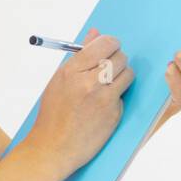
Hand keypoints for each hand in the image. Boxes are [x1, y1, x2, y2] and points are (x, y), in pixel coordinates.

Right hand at [30, 27, 133, 178]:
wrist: (52, 148)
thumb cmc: (54, 114)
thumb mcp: (59, 80)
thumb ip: (79, 56)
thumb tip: (95, 32)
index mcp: (71, 70)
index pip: (104, 44)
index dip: (111, 44)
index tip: (109, 49)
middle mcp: (88, 82)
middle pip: (119, 57)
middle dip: (118, 60)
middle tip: (110, 68)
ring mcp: (102, 98)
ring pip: (128, 73)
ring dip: (122, 77)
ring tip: (108, 86)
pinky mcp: (113, 113)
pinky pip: (124, 95)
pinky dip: (118, 97)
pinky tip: (103, 105)